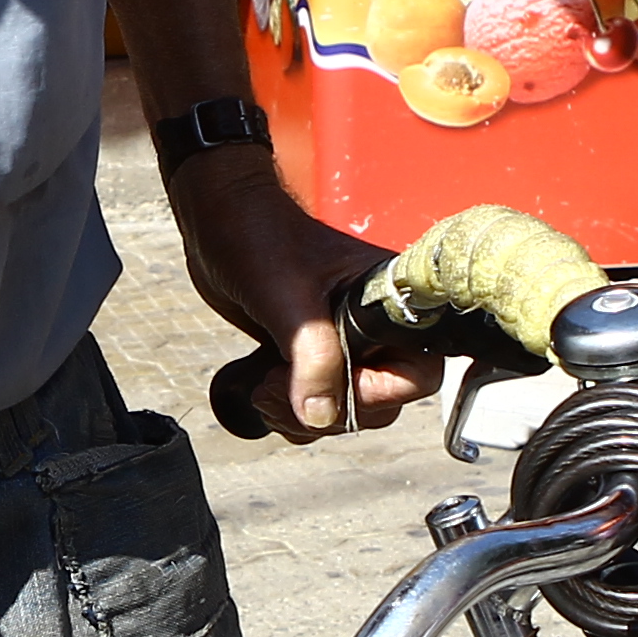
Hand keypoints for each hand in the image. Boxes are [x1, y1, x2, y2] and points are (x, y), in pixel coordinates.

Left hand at [168, 150, 433, 440]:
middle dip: (330, 411)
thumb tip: (319, 414)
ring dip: (304, 417)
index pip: (419, 373)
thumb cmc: (258, 236)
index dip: (379, 393)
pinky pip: (316, 405)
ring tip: (265, 388)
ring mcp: (341, 344)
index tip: (332, 388)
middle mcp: (372, 327)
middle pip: (382, 404)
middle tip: (281, 387)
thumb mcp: (288, 299)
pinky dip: (289, 412)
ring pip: (346, 411)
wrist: (218, 219)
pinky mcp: (310, 355)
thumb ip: (313, 357)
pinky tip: (260, 389)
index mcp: (386, 303)